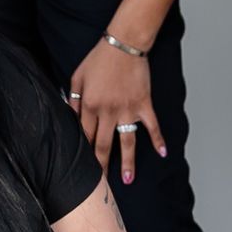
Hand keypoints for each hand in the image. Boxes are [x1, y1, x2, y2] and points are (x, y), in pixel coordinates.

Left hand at [68, 40, 164, 184]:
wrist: (123, 44)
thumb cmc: (98, 58)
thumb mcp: (77, 77)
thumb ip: (72, 99)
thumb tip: (69, 117)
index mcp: (88, 106)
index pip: (84, 137)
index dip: (83, 154)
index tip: (84, 169)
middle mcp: (107, 112)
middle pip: (103, 146)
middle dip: (102, 167)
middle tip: (102, 186)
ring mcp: (127, 110)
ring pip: (127, 142)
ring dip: (127, 163)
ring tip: (128, 180)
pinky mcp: (143, 104)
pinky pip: (152, 125)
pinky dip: (159, 139)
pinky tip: (163, 153)